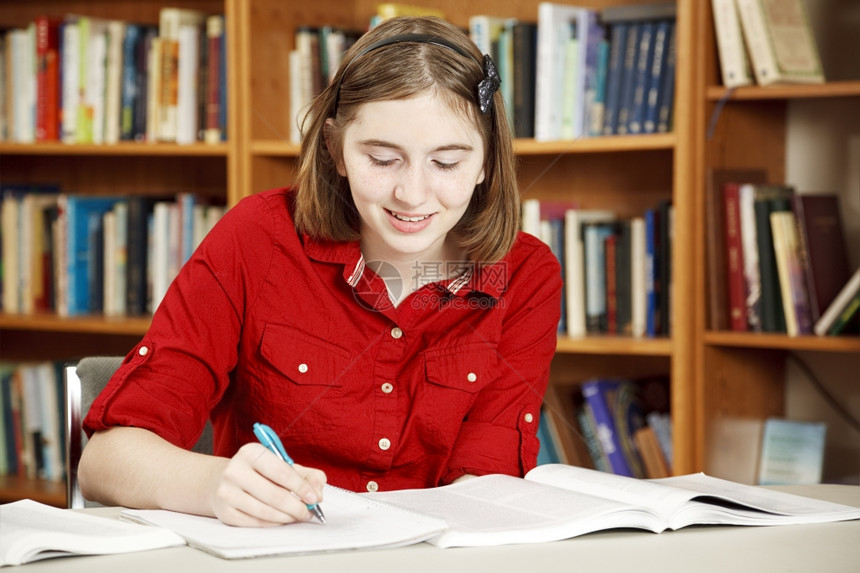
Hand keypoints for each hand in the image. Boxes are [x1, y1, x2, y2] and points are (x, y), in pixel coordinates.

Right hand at [209, 442, 326, 526]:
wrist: (223, 481)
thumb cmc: (260, 473)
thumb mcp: (283, 465)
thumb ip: (307, 475)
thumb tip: (318, 492)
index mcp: (251, 452)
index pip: (282, 472)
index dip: (301, 487)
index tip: (314, 498)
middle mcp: (235, 470)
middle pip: (274, 495)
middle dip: (297, 507)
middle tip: (308, 512)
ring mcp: (226, 492)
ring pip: (265, 512)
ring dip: (287, 517)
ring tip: (297, 515)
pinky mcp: (224, 512)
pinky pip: (255, 523)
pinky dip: (273, 524)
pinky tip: (281, 519)